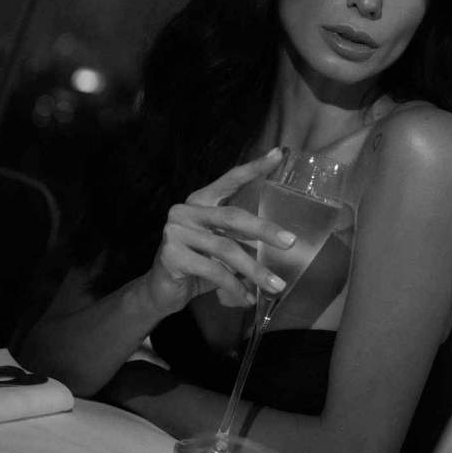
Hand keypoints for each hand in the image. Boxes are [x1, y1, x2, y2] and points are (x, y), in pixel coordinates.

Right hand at [143, 148, 295, 315]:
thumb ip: (241, 239)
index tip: (279, 154)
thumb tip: (281, 243)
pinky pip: (213, 270)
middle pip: (233, 216)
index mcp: (201, 201)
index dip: (254, 167)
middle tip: (291, 242)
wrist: (160, 291)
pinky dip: (234, 286)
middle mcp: (186, 210)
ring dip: (254, 270)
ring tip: (276, 286)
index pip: (230, 179)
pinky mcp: (171, 254)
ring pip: (226, 249)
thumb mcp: (221, 247)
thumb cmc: (197, 264)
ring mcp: (175, 231)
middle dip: (265, 230)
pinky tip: (247, 298)